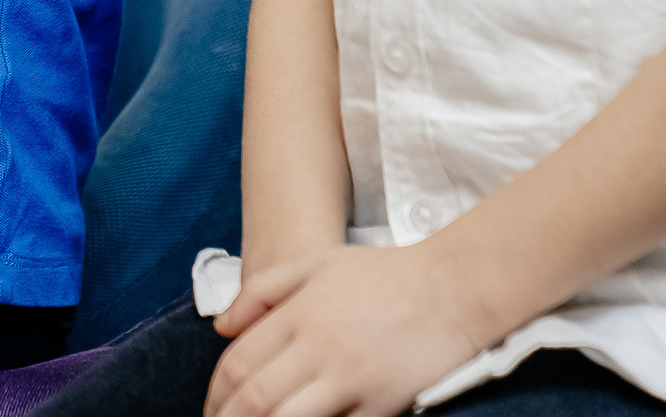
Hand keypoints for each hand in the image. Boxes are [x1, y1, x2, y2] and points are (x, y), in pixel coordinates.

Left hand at [206, 244, 487, 416]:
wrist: (454, 287)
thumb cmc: (385, 274)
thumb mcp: (315, 263)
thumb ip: (261, 292)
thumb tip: (221, 326)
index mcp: (297, 314)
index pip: (237, 363)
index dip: (215, 395)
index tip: (211, 410)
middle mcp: (318, 348)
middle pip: (255, 398)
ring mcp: (351, 379)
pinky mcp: (384, 404)